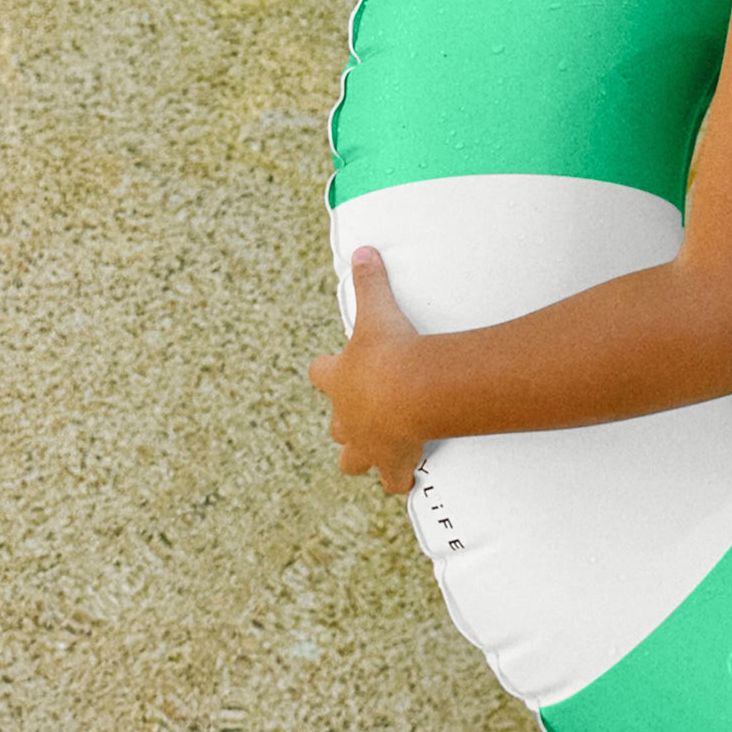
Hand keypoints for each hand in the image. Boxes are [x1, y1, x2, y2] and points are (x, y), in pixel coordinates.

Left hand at [308, 247, 425, 495]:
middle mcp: (346, 417)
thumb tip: (364, 251)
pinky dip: (399, 478)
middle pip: (336, 426)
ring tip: (378, 452)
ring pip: (353, 460)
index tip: (332, 368)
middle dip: (345, 421)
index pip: (320, 373)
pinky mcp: (392, 462)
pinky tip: (408, 477)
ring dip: (363, 456)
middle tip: (364, 413)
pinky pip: (393, 479)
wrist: (411, 391)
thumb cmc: (389, 353)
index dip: (326, 371)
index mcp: (338, 379)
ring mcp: (367, 444)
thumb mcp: (377, 310)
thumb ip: (369, 281)